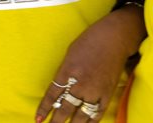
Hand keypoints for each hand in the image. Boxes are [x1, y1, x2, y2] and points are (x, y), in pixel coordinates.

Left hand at [34, 6, 145, 121]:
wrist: (114, 38)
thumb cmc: (90, 41)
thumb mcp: (70, 54)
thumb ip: (64, 73)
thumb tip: (60, 89)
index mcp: (67, 71)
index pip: (52, 95)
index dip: (44, 109)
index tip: (38, 119)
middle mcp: (80, 83)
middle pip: (64, 109)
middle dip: (56, 122)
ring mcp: (95, 90)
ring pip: (81, 116)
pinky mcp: (107, 94)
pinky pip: (97, 113)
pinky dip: (90, 122)